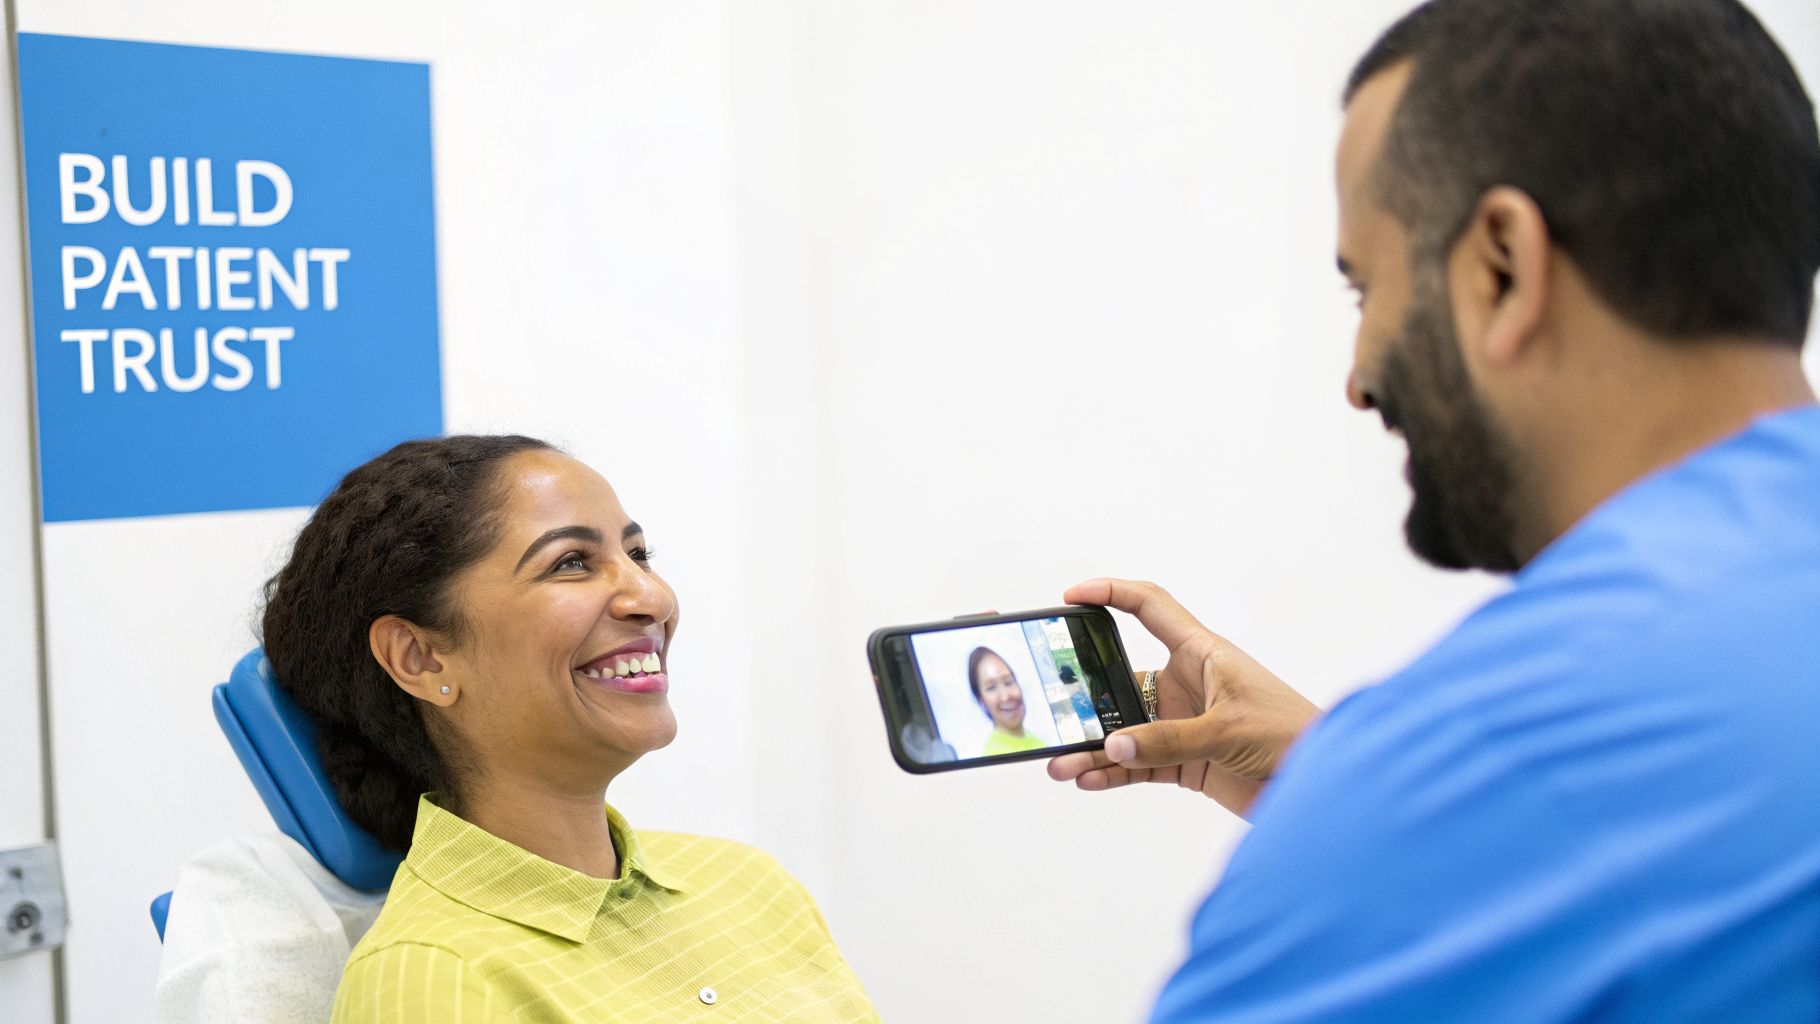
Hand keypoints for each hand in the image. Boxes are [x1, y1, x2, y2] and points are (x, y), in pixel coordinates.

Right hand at [1048, 578, 1319, 817]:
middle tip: (1053, 709)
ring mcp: (1183, 724)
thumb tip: (1113, 746)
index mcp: (1201, 653)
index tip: (1072, 597)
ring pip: (1124, 730)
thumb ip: (1168, 741)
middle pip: (1121, 679)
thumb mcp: (1228, 730)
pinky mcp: (1186, 762)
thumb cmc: (1294, 736)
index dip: (1111, 594)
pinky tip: (1088, 780)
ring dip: (1093, 746)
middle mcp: (1187, 684)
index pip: (1149, 608)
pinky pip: (1137, 763)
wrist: (1326, 786)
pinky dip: (1112, 772)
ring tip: (1061, 764)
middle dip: (1085, 696)